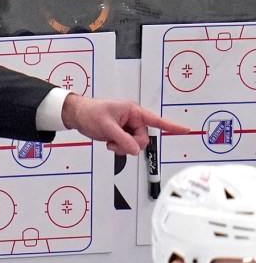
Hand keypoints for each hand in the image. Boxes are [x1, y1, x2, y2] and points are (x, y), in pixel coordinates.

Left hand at [60, 94, 189, 154]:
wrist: (77, 116)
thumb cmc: (90, 113)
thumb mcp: (106, 126)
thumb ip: (122, 139)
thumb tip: (135, 150)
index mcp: (133, 111)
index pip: (155, 120)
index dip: (171, 126)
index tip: (185, 130)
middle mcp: (132, 120)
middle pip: (143, 139)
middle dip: (130, 144)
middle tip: (115, 141)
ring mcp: (127, 128)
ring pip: (135, 144)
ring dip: (123, 147)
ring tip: (110, 141)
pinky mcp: (121, 135)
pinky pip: (127, 146)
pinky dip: (119, 148)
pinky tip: (109, 142)